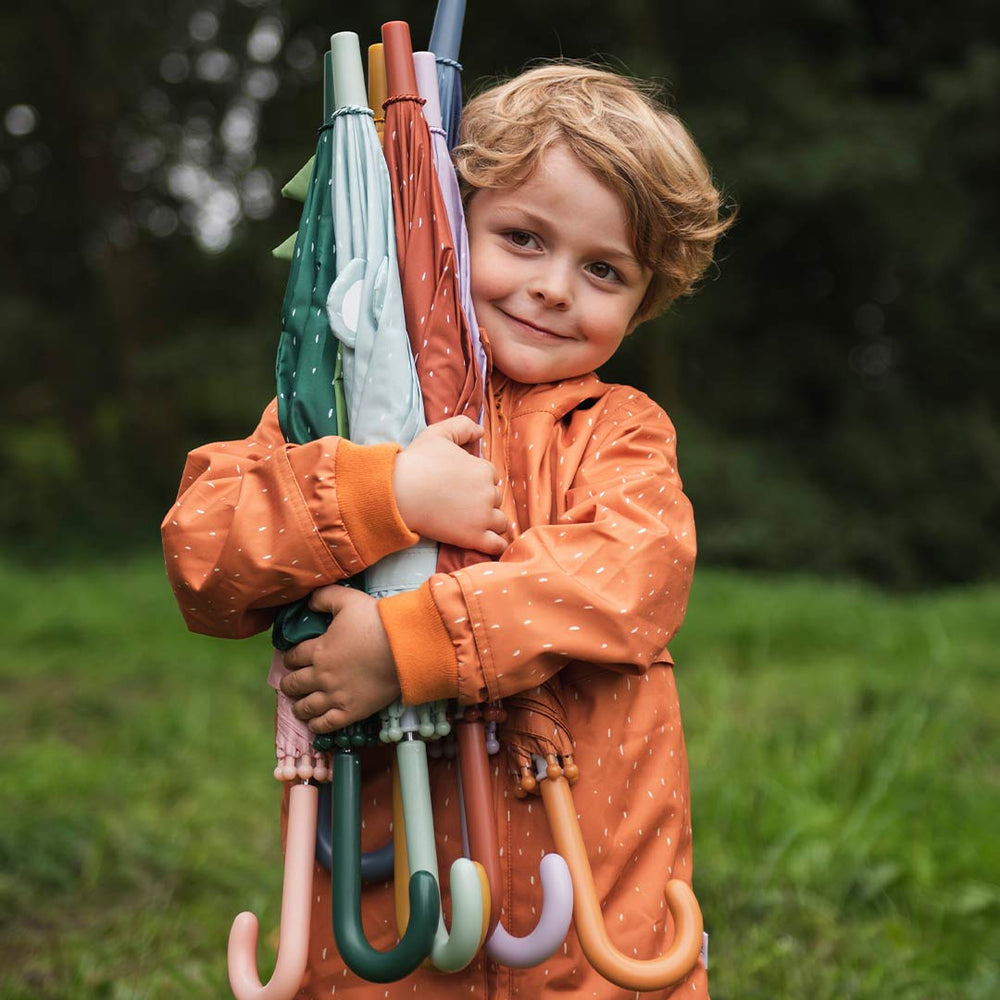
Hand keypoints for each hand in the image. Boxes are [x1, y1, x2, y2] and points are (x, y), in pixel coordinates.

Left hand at [279, 585, 400, 732]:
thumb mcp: (348, 599)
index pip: (293, 657)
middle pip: (294, 684)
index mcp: (318, 649)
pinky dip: (316, 725)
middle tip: (291, 684)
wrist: (403, 647)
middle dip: (289, 684)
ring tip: (299, 706)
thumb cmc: (376, 621)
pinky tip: (315, 723)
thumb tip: (308, 602)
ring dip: (298, 706)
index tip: (291, 660)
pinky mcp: (350, 712)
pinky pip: (325, 725)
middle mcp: (321, 675)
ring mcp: (335, 696)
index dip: (290, 658)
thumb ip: (324, 597)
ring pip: (305, 707)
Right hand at [393, 415, 507, 555]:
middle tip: (461, 502)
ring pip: (500, 521)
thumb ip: (463, 426)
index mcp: (483, 469)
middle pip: (496, 498)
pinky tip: (490, 542)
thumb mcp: (439, 433)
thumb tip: (481, 430)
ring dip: (491, 521)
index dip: (478, 479)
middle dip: (483, 500)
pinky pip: (497, 545)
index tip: (462, 484)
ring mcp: (483, 517)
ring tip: (473, 522)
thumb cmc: (417, 461)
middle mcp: (488, 493)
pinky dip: (497, 545)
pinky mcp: (473, 537)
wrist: (399, 492)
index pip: (491, 476)